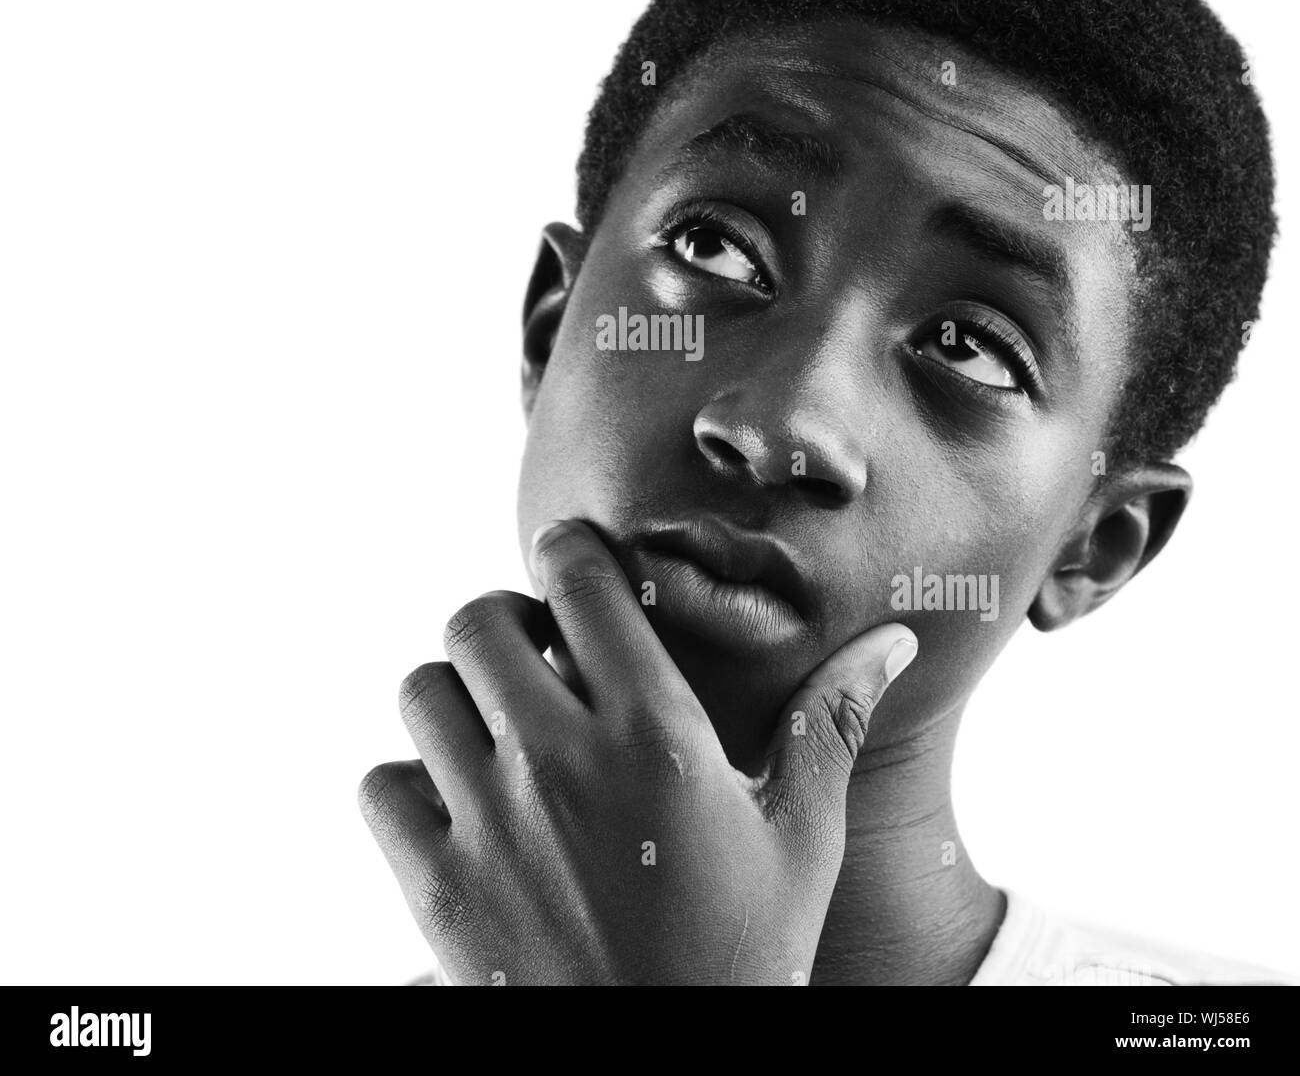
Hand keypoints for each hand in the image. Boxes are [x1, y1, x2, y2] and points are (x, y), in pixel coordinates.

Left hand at [359, 519, 917, 984]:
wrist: (662, 1074)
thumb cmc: (743, 955)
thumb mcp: (800, 837)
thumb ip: (830, 722)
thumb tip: (891, 640)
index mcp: (653, 731)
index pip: (577, 579)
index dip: (567, 549)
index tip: (572, 559)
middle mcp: (557, 760)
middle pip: (476, 620)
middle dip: (504, 619)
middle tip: (537, 652)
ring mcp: (485, 821)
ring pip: (421, 691)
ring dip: (456, 694)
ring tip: (497, 726)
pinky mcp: (435, 885)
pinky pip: (379, 787)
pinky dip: (408, 782)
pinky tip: (460, 804)